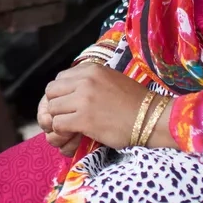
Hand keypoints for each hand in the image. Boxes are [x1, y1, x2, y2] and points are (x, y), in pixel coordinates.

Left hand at [37, 63, 160, 150]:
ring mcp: (83, 99)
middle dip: (56, 105)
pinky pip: (58, 124)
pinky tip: (74, 133)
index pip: (60, 78)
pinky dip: (62, 131)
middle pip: (51, 91)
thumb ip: (90, 80)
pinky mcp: (83, 119)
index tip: (68, 104)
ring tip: (71, 126)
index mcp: (91, 69)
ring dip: (59, 119)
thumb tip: (71, 88)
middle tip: (66, 116)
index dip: (61, 93)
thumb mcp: (111, 79)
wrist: (150, 118)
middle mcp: (85, 80)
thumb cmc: (135, 102)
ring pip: (52, 108)